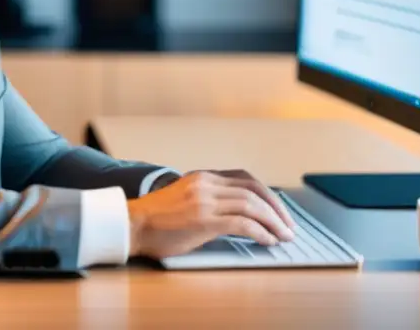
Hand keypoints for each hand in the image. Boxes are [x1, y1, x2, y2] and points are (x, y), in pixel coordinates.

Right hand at [126, 169, 295, 259]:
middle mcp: (206, 184)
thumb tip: (237, 215)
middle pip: (254, 189)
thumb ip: (208, 200)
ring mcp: (204, 200)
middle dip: (277, 208)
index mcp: (202, 177)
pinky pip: (241, 223)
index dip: (267, 194)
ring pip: (251, 204)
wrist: (131, 225)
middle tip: (288, 226)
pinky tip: (266, 241)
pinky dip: (260, 232)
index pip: (245, 178)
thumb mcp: (185, 200)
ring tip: (283, 236)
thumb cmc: (155, 220)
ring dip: (273, 221)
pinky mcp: (203, 219)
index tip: (278, 210)